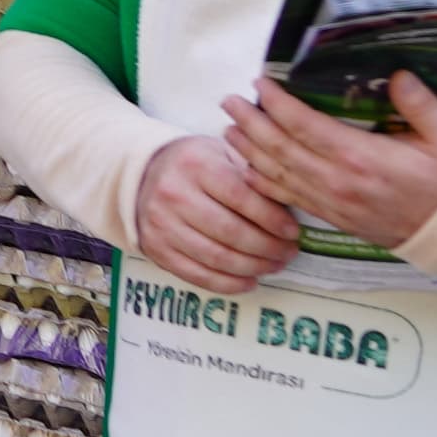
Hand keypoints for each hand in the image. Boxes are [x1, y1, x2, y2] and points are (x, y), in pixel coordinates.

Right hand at [131, 128, 302, 290]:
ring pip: (216, 257)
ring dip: (253, 267)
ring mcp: (161, 224)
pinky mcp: (155, 248)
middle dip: (268, 248)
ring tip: (273, 265)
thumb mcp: (222, 153)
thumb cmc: (196, 165)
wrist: (143, 174)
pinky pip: (197, 275)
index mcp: (195, 165)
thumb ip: (253, 174)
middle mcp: (174, 193)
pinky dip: (228, 283)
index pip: (241, 197)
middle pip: (230, 232)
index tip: (293, 231)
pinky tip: (249, 280)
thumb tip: (291, 204)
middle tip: (288, 252)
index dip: (272, 219)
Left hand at [228, 72, 436, 256]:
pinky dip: (265, 183)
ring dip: (250, 151)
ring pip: (280, 175)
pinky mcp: (336, 219)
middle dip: (251, 123)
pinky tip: (248, 170)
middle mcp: (339, 182)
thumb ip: (421, 105)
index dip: (278, 105)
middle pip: (282, 150)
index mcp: (362, 158)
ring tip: (228, 128)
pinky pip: (291, 199)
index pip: (306, 127)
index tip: (259, 84)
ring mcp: (334, 204)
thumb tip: (397, 74)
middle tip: (228, 100)